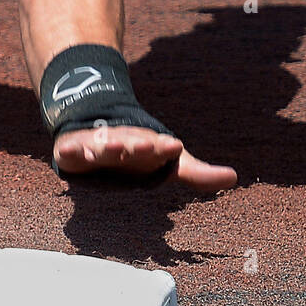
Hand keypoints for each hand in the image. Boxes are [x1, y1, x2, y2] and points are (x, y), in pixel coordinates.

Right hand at [53, 125, 237, 191]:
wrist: (97, 128)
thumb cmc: (139, 154)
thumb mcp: (168, 165)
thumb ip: (198, 174)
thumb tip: (235, 177)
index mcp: (147, 147)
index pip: (159, 147)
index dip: (165, 148)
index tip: (176, 146)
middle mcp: (124, 144)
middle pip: (132, 144)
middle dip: (139, 145)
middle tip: (148, 146)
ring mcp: (98, 146)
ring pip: (104, 145)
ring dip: (109, 145)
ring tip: (113, 147)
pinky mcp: (74, 151)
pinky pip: (72, 151)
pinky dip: (71, 150)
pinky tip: (71, 151)